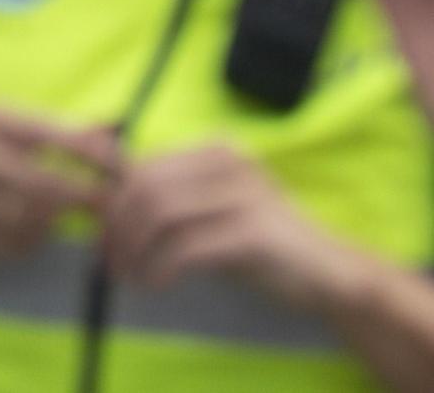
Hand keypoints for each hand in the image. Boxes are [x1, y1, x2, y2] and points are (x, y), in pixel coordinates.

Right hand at [0, 110, 117, 257]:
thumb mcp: (12, 132)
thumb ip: (61, 132)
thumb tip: (111, 134)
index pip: (54, 137)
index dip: (94, 158)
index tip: (123, 174)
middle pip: (41, 184)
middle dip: (78, 199)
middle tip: (103, 209)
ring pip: (24, 219)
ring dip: (48, 225)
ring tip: (52, 220)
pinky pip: (4, 246)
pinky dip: (24, 245)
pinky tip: (25, 235)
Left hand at [102, 144, 363, 310]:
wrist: (328, 272)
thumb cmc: (260, 244)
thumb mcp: (209, 214)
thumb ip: (167, 204)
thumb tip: (106, 206)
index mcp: (215, 150)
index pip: (144, 167)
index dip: (114, 205)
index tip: (104, 241)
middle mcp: (229, 162)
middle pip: (146, 187)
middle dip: (119, 229)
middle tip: (112, 265)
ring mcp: (244, 194)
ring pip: (161, 213)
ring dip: (135, 251)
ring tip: (132, 278)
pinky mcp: (253, 232)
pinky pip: (186, 247)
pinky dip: (161, 268)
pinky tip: (158, 283)